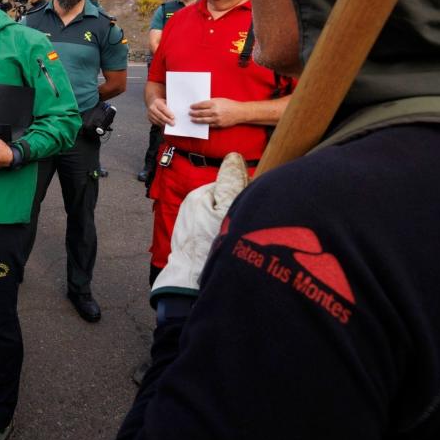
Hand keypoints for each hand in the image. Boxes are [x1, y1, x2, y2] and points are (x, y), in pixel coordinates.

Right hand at [147, 97, 174, 126]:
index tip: (173, 117)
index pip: (163, 109)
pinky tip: (164, 124)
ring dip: (164, 123)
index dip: (168, 113)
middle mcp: (152, 108)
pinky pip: (155, 122)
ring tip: (169, 125)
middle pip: (160, 115)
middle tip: (173, 123)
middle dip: (167, 120)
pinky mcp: (149, 118)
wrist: (152, 103)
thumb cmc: (160, 103)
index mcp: (156, 102)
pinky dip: (160, 124)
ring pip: (157, 120)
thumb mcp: (164, 102)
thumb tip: (174, 113)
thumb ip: (168, 107)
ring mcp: (149, 113)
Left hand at [151, 153, 248, 300]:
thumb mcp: (226, 209)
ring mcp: (189, 224)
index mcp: (197, 196)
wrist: (191, 283)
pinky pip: (212, 232)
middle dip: (236, 210)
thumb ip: (231, 183)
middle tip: (243, 228)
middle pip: (224, 201)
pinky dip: (220, 238)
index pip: (230, 184)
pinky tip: (224, 249)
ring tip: (233, 241)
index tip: (250, 210)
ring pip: (219, 217)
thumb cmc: (210, 245)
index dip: (245, 195)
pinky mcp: (191, 241)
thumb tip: (234, 157)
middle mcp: (190, 207)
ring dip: (229, 225)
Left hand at [189, 97, 243, 127]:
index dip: (195, 106)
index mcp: (214, 103)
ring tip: (192, 119)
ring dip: (196, 120)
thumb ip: (211, 102)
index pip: (201, 105)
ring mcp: (216, 119)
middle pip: (200, 113)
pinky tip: (200, 123)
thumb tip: (201, 104)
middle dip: (194, 113)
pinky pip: (209, 125)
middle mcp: (214, 111)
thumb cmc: (230, 105)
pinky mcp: (219, 124)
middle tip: (189, 113)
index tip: (191, 107)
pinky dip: (204, 124)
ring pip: (203, 120)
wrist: (239, 112)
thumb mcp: (220, 100)